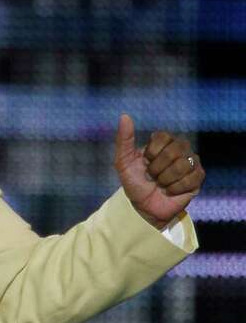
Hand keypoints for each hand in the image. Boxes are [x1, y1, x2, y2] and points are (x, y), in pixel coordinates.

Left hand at [113, 114, 204, 229]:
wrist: (143, 207)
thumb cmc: (134, 182)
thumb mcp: (123, 162)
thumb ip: (124, 139)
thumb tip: (124, 116)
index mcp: (163, 141)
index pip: (163, 137)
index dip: (151, 153)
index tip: (145, 162)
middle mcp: (180, 148)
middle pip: (174, 151)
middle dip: (157, 168)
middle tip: (152, 176)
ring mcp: (191, 162)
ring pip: (183, 165)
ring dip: (166, 180)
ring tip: (161, 184)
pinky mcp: (198, 178)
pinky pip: (191, 179)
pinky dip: (175, 188)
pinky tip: (170, 191)